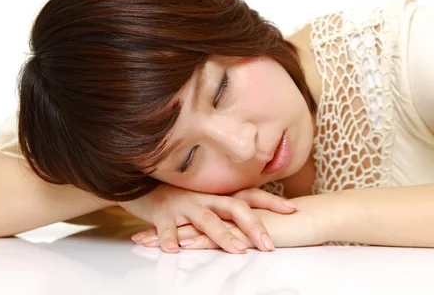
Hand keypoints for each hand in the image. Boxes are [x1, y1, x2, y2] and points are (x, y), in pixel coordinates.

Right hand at [120, 184, 296, 253]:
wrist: (141, 184)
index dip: (270, 201)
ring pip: (205, 220)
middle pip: (233, 208)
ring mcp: (184, 205)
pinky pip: (166, 227)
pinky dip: (169, 238)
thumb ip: (226, 209)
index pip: (249, 196)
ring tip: (237, 250)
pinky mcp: (162, 214)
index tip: (292, 209)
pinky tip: (173, 250)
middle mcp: (205, 198)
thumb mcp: (205, 200)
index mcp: (217, 195)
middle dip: (253, 226)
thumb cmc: (178, 197)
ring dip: (222, 236)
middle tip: (269, 245)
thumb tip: (254, 219)